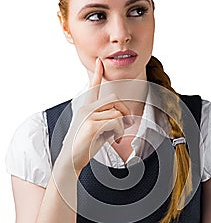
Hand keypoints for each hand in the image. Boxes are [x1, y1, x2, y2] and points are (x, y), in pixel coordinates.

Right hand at [63, 58, 133, 172]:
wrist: (70, 160)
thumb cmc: (84, 147)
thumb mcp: (97, 130)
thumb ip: (107, 120)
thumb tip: (124, 118)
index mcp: (86, 108)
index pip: (93, 88)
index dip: (97, 74)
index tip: (100, 62)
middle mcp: (86, 108)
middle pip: (114, 99)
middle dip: (125, 111)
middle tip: (127, 124)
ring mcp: (88, 116)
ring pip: (117, 113)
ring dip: (122, 126)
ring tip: (115, 137)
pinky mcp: (92, 125)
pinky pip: (116, 122)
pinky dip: (119, 132)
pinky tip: (113, 140)